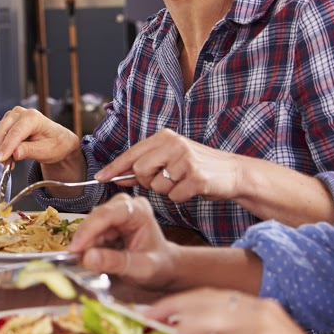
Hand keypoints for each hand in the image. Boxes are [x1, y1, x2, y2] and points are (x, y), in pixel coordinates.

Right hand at [0, 106, 82, 167]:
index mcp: (33, 117)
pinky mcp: (8, 122)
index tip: (0, 159)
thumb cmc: (55, 144)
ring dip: (0, 149)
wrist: (58, 141)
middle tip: (5, 165)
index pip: (15, 132)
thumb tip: (14, 153)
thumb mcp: (46, 151)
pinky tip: (9, 156)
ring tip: (9, 162)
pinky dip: (1, 146)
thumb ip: (29, 151)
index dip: (6, 147)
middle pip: (3, 131)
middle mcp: (21, 113)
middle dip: (1, 149)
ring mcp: (13, 116)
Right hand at [67, 194, 179, 290]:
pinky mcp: (106, 224)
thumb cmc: (159, 266)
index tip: (75, 249)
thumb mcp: (142, 268)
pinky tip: (87, 259)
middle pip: (95, 219)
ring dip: (84, 245)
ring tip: (84, 263)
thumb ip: (116, 263)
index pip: (107, 214)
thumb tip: (88, 258)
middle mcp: (124, 206)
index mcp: (139, 210)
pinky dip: (86, 248)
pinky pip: (89, 234)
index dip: (88, 231)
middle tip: (75, 260)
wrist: (164, 268)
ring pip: (89, 226)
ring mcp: (114, 214)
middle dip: (84, 240)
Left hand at [98, 129, 245, 203]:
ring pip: (157, 186)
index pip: (132, 153)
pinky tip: (192, 188)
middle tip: (165, 179)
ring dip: (167, 190)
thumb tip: (116, 176)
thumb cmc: (198, 167)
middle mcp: (174, 144)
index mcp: (165, 137)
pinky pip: (174, 196)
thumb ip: (145, 165)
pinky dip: (180, 197)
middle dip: (147, 181)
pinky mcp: (197, 177)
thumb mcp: (170, 158)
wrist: (234, 172)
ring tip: (182, 181)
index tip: (100, 178)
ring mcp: (186, 160)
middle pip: (140, 170)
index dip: (115, 167)